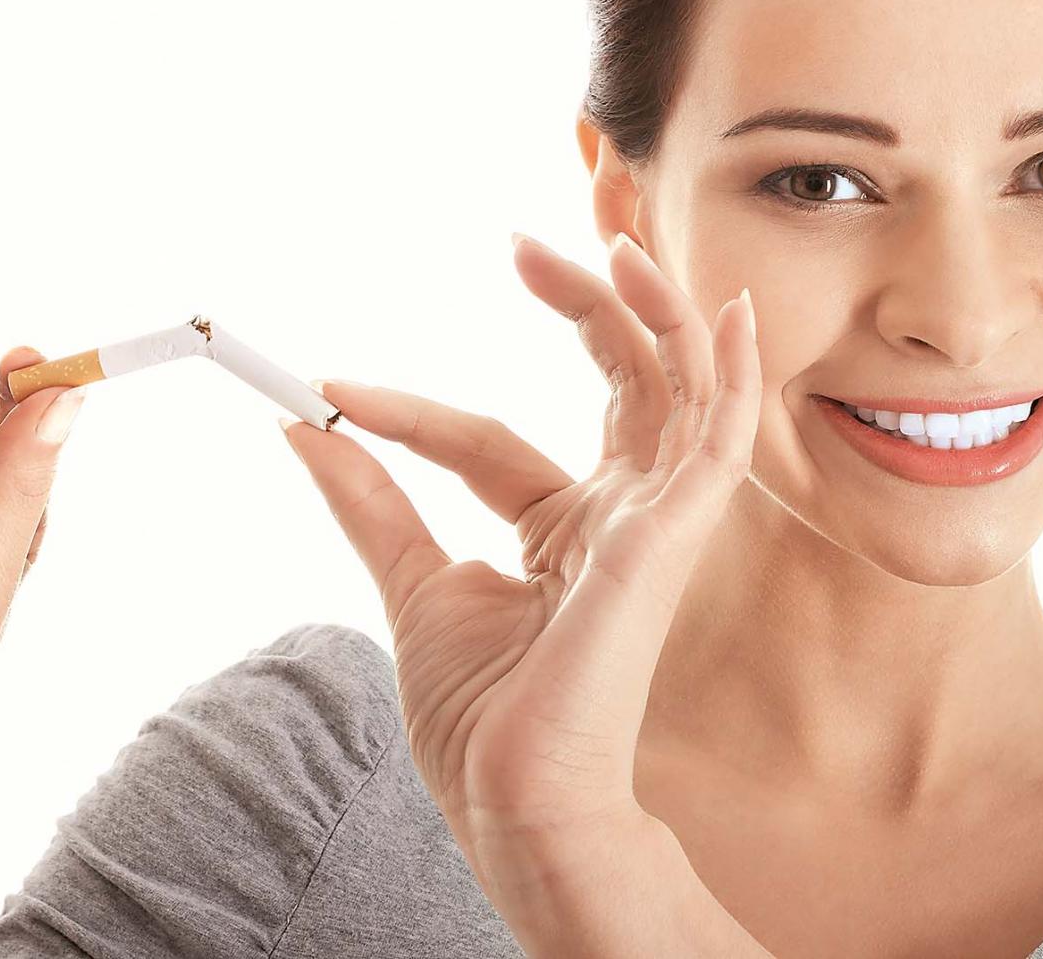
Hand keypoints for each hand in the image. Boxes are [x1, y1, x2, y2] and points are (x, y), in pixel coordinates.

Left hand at [277, 232, 758, 862]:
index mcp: (567, 531)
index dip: (412, 412)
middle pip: (618, 380)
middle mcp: (622, 514)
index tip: (329, 389)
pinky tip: (736, 312)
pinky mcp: (673, 534)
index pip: (492, 440)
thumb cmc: (484, 722)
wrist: (514, 798)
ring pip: (679, 387)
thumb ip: (372, 504)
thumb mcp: (412, 585)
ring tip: (610, 243)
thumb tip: (306, 430)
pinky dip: (734, 370)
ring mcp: (656, 521)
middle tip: (521, 246)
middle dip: (581, 303)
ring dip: (654, 309)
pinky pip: (721, 436)